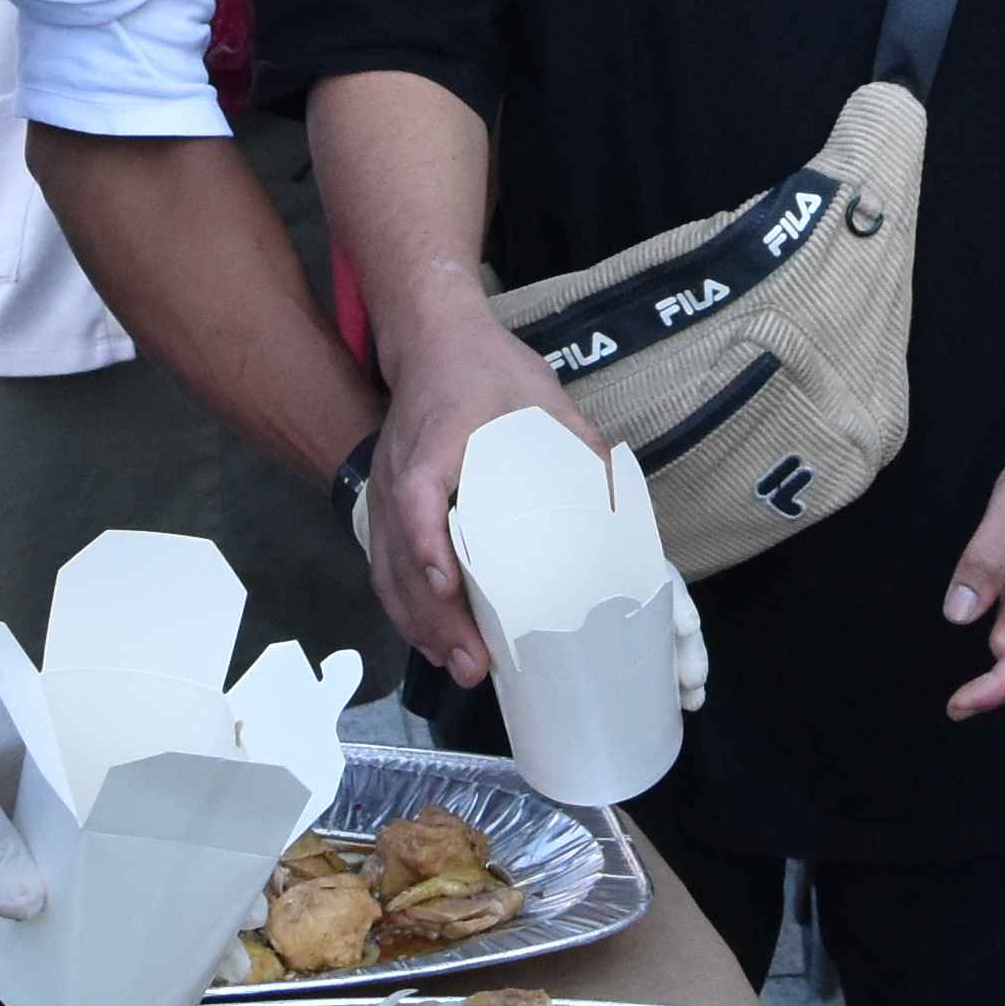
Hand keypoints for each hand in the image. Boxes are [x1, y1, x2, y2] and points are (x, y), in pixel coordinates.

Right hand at [365, 304, 599, 690]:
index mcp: (434, 443)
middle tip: (473, 663)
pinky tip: (432, 639)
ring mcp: (382, 493)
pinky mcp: (383, 505)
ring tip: (456, 665)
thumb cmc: (487, 367)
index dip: (426, 545)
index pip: (415, 500)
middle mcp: (397, 474)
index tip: (448, 584)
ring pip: (388, 570)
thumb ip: (580, 443)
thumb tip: (622, 499)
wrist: (433, 339)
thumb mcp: (540, 396)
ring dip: (418, 624)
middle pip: (400, 556)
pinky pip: (384, 565)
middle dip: (434, 616)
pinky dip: (404, 608)